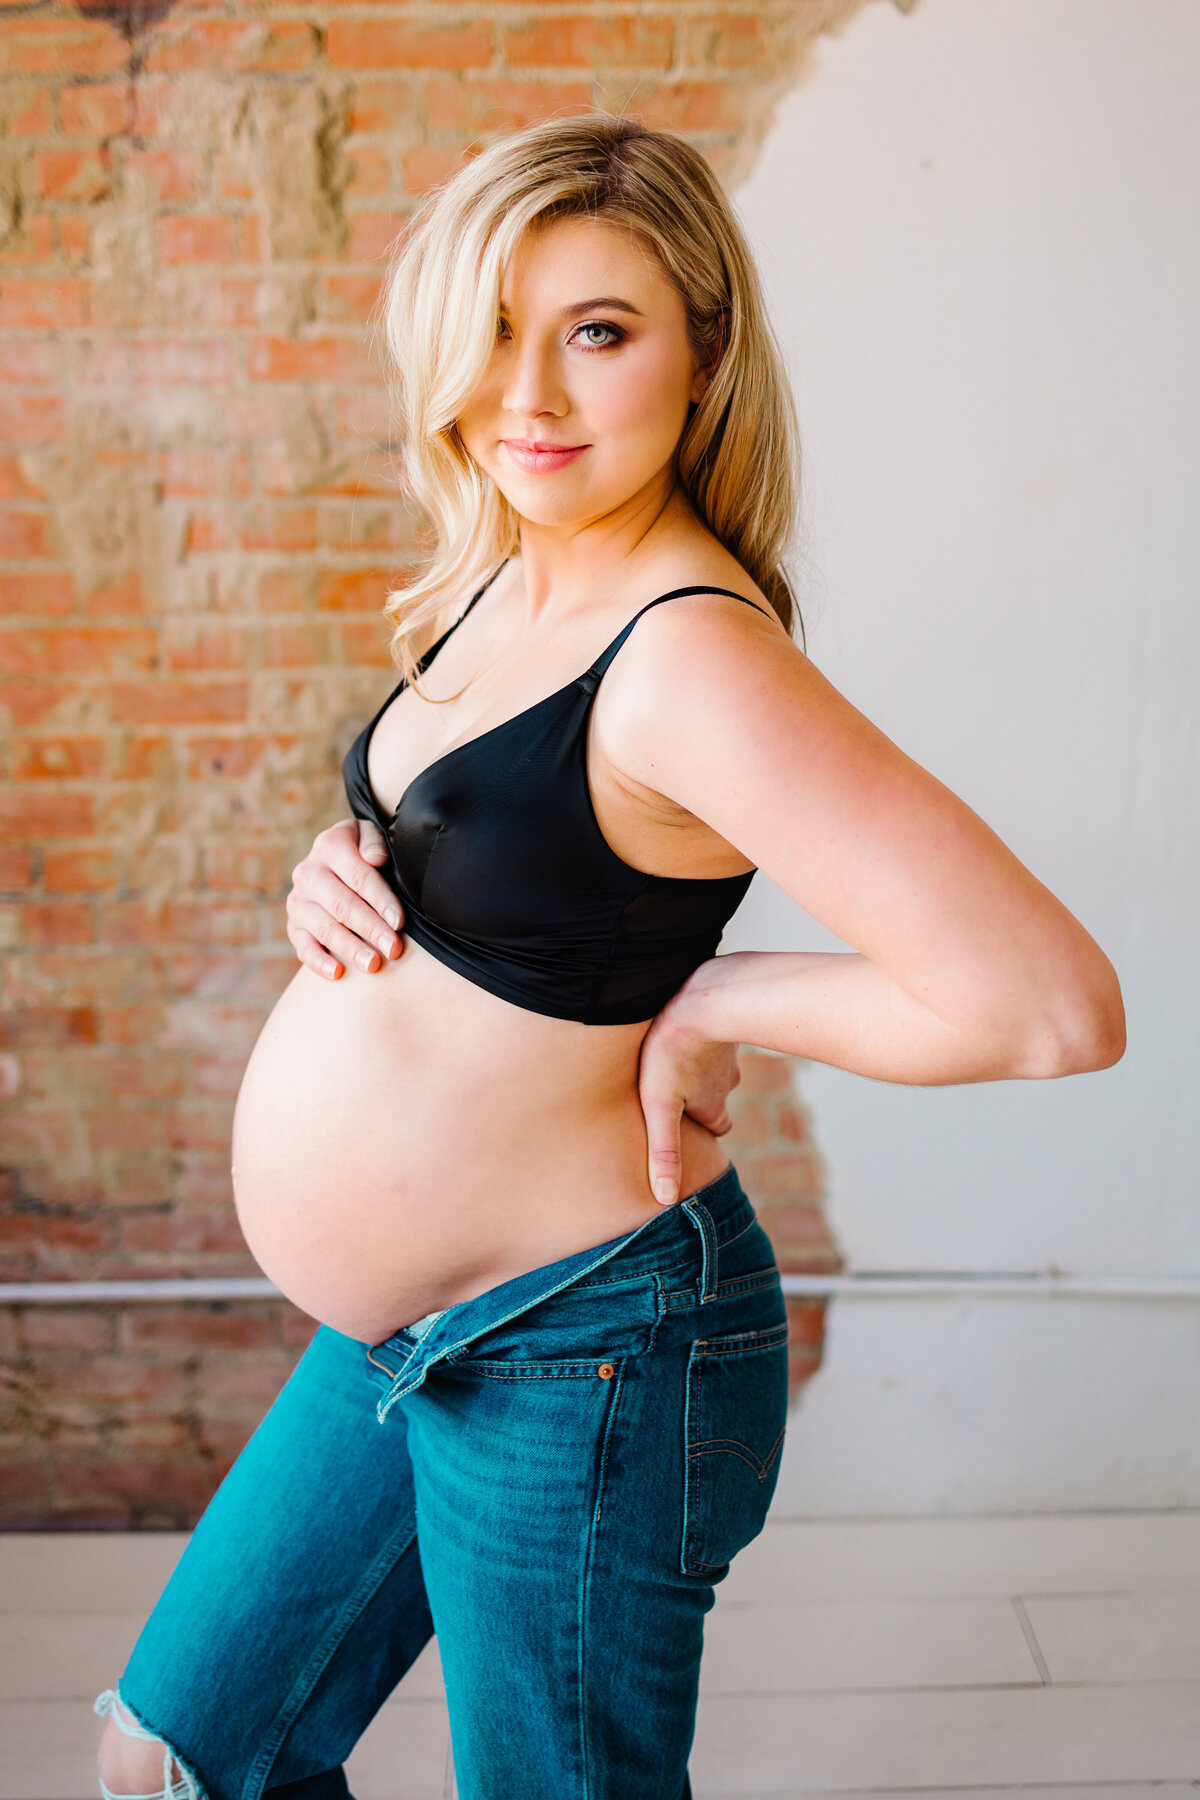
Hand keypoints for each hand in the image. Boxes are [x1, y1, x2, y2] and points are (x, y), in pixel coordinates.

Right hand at [287, 818, 403, 979]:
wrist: (335, 860)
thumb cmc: (363, 849)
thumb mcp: (371, 835)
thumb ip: (375, 843)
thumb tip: (375, 859)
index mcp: (330, 845)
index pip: (359, 876)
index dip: (381, 901)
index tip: (399, 922)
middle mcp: (308, 872)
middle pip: (343, 905)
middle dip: (370, 929)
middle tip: (393, 949)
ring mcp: (298, 900)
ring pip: (325, 928)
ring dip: (350, 948)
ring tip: (373, 965)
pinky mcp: (293, 924)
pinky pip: (302, 946)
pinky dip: (318, 961)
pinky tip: (337, 973)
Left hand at [637, 974, 740, 1205]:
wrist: (704, 995)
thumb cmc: (672, 1050)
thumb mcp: (659, 1105)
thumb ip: (663, 1150)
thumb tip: (666, 1200)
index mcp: (712, 1104)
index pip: (716, 1126)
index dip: (701, 1127)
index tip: (685, 1125)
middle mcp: (726, 1081)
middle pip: (717, 1096)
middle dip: (702, 1098)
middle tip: (678, 1093)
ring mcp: (726, 1050)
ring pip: (714, 1064)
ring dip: (698, 1065)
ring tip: (674, 1058)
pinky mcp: (720, 1019)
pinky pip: (712, 1032)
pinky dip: (702, 1036)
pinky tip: (684, 1025)